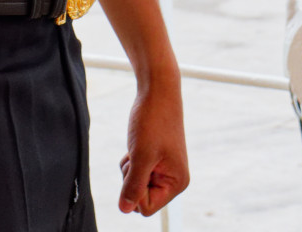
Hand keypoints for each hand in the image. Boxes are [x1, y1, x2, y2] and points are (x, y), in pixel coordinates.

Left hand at [117, 83, 189, 216]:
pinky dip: (131, 160)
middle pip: (141, 197)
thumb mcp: (141, 156)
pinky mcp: (155, 159)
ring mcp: (164, 169)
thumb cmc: (152, 121)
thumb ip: (133, 185)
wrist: (157, 91)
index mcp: (176, 183)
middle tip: (135, 154)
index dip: (134, 190)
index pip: (146, 207)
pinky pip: (136, 171)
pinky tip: (136, 144)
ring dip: (129, 168)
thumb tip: (124, 210)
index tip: (136, 166)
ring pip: (136, 184)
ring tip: (137, 146)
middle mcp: (173, 179)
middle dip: (131, 178)